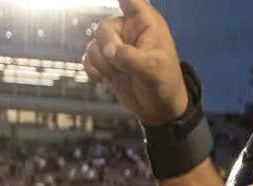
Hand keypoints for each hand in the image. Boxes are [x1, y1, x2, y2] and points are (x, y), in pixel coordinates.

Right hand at [83, 0, 188, 125]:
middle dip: (106, 47)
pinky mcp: (107, 63)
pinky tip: (108, 80)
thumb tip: (109, 51)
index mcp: (146, 23)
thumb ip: (130, 57)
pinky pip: (88, 60)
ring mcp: (116, 46)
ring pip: (93, 46)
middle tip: (116, 61)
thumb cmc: (164, 83)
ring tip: (120, 75)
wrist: (157, 109)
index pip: (132, 1)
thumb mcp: (152, 69)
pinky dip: (94, 71)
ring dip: (103, 65)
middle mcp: (129, 30)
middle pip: (103, 28)